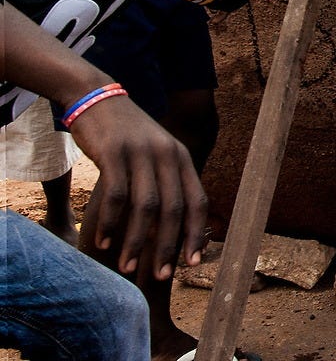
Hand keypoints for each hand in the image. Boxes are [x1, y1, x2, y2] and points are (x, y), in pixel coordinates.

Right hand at [66, 94, 206, 279]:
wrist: (98, 98)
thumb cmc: (128, 135)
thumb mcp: (155, 152)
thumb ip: (166, 181)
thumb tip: (174, 223)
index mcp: (182, 158)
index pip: (198, 201)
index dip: (197, 234)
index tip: (192, 263)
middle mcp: (167, 155)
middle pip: (174, 210)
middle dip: (167, 247)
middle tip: (159, 277)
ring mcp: (141, 153)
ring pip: (145, 207)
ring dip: (136, 242)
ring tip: (126, 268)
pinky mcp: (114, 153)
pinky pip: (115, 196)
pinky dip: (109, 223)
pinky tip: (101, 243)